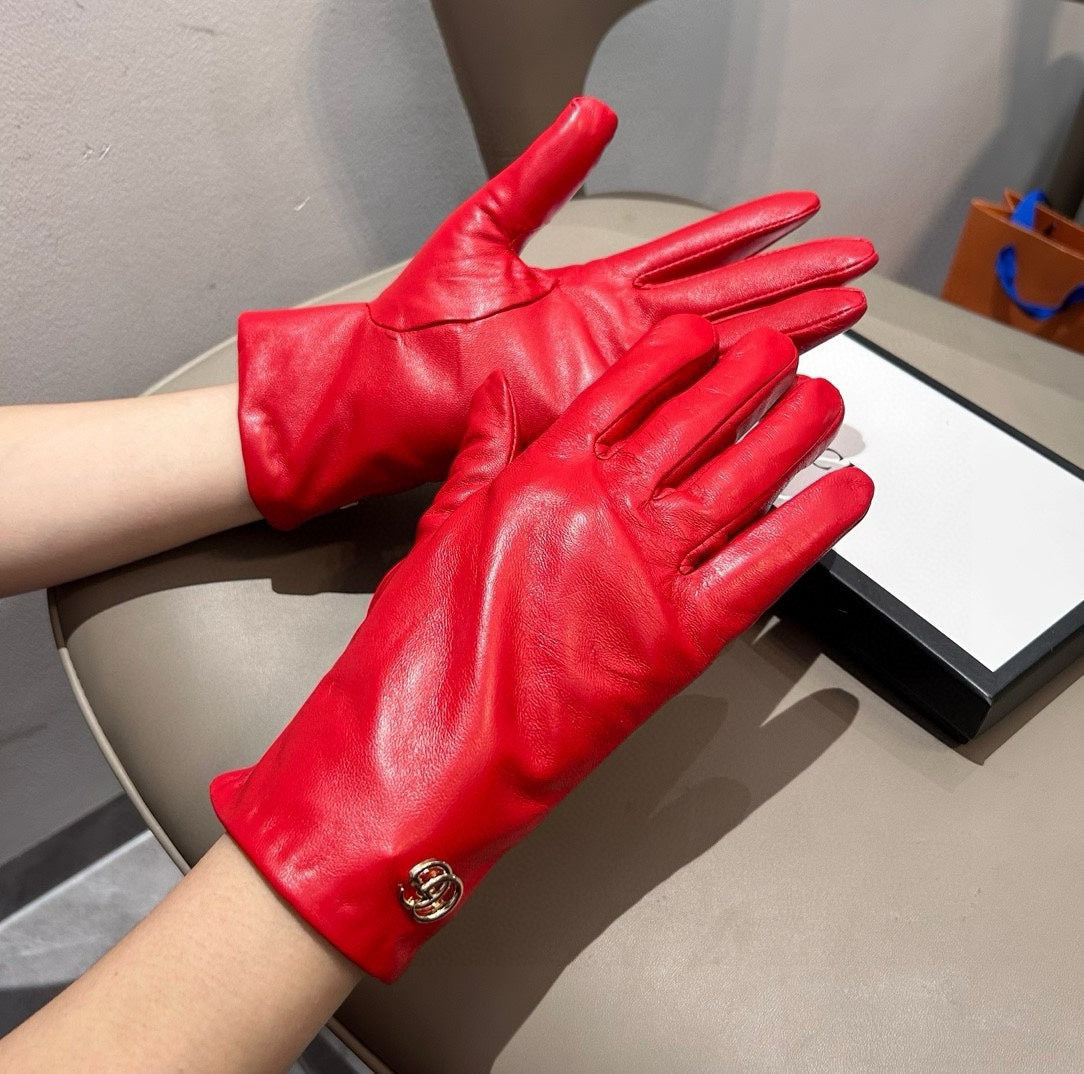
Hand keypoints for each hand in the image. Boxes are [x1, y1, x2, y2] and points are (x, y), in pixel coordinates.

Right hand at [212, 315, 873, 981]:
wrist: (431, 751)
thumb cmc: (422, 652)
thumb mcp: (439, 532)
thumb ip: (480, 456)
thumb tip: (494, 399)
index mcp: (544, 473)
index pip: (626, 387)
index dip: (674, 351)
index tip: (702, 331)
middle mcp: (607, 505)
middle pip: (697, 417)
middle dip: (747, 373)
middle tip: (780, 347)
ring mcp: (651, 566)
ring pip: (744, 474)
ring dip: (791, 430)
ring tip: (823, 398)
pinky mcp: (686, 635)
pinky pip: (769, 562)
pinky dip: (815, 523)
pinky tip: (848, 491)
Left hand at [237, 96, 876, 527]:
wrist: (388, 391)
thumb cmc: (418, 322)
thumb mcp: (486, 225)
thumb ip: (544, 173)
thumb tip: (594, 112)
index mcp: (597, 289)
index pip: (693, 251)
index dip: (749, 229)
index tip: (802, 208)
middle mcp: (620, 334)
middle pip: (728, 299)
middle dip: (795, 281)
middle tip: (854, 266)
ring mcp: (619, 375)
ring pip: (723, 345)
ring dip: (788, 325)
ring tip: (846, 306)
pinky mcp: (607, 411)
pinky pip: (684, 395)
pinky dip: (737, 383)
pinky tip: (787, 366)